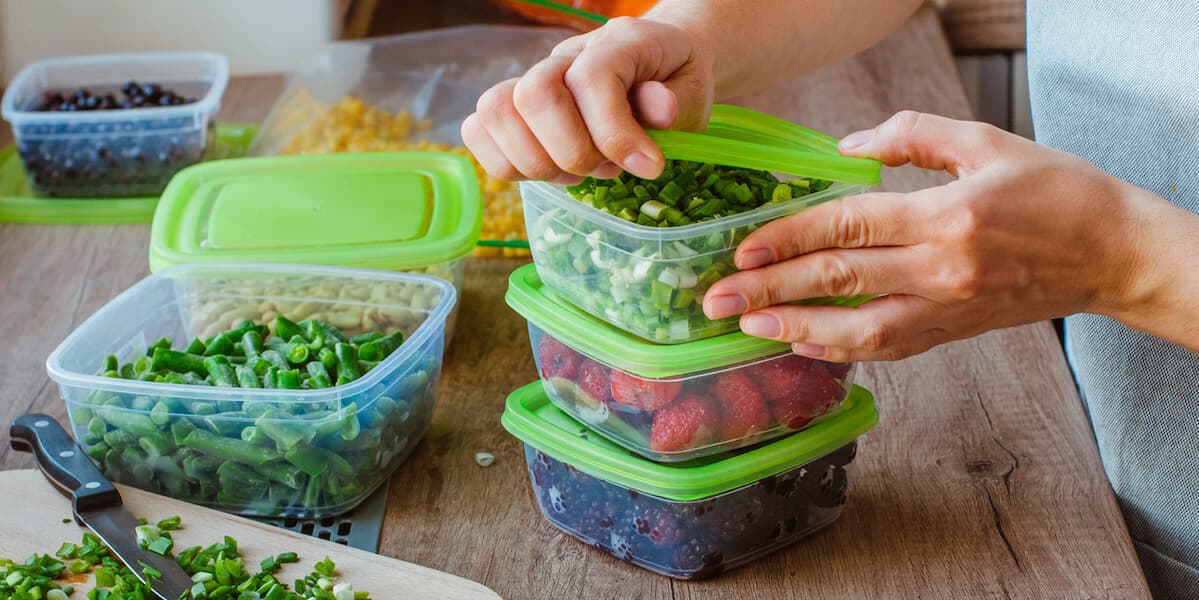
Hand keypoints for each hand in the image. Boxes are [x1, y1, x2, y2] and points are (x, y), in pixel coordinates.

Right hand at [461, 17, 712, 182]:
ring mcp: (533, 78)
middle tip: (606, 169)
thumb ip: (676, 103)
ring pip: (496, 111)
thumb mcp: (693, 92)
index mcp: (617, 43)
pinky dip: (506, 163)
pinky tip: (550, 172)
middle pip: (533, 94)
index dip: (614, 133)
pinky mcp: (513, 106)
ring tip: (577, 173)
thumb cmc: (674, 82)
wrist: (659, 63)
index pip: (591, 79)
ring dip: (537, 161)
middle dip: (571, 151)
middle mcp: (565, 55)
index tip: (648, 167)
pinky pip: (478, 130)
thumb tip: (660, 111)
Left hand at [701, 111, 1152, 361]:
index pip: (847, 226)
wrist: (1113, 252)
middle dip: (770, 289)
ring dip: (795, 329)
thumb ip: (911, 136)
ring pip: (857, 328)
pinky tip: (802, 344)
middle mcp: (941, 270)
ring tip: (747, 328)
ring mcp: (947, 309)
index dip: (788, 237)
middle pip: (839, 280)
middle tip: (716, 298)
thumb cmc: (1055, 189)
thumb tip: (843, 149)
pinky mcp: (952, 332)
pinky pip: (885, 348)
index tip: (742, 249)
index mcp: (946, 216)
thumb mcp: (985, 141)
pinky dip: (839, 349)